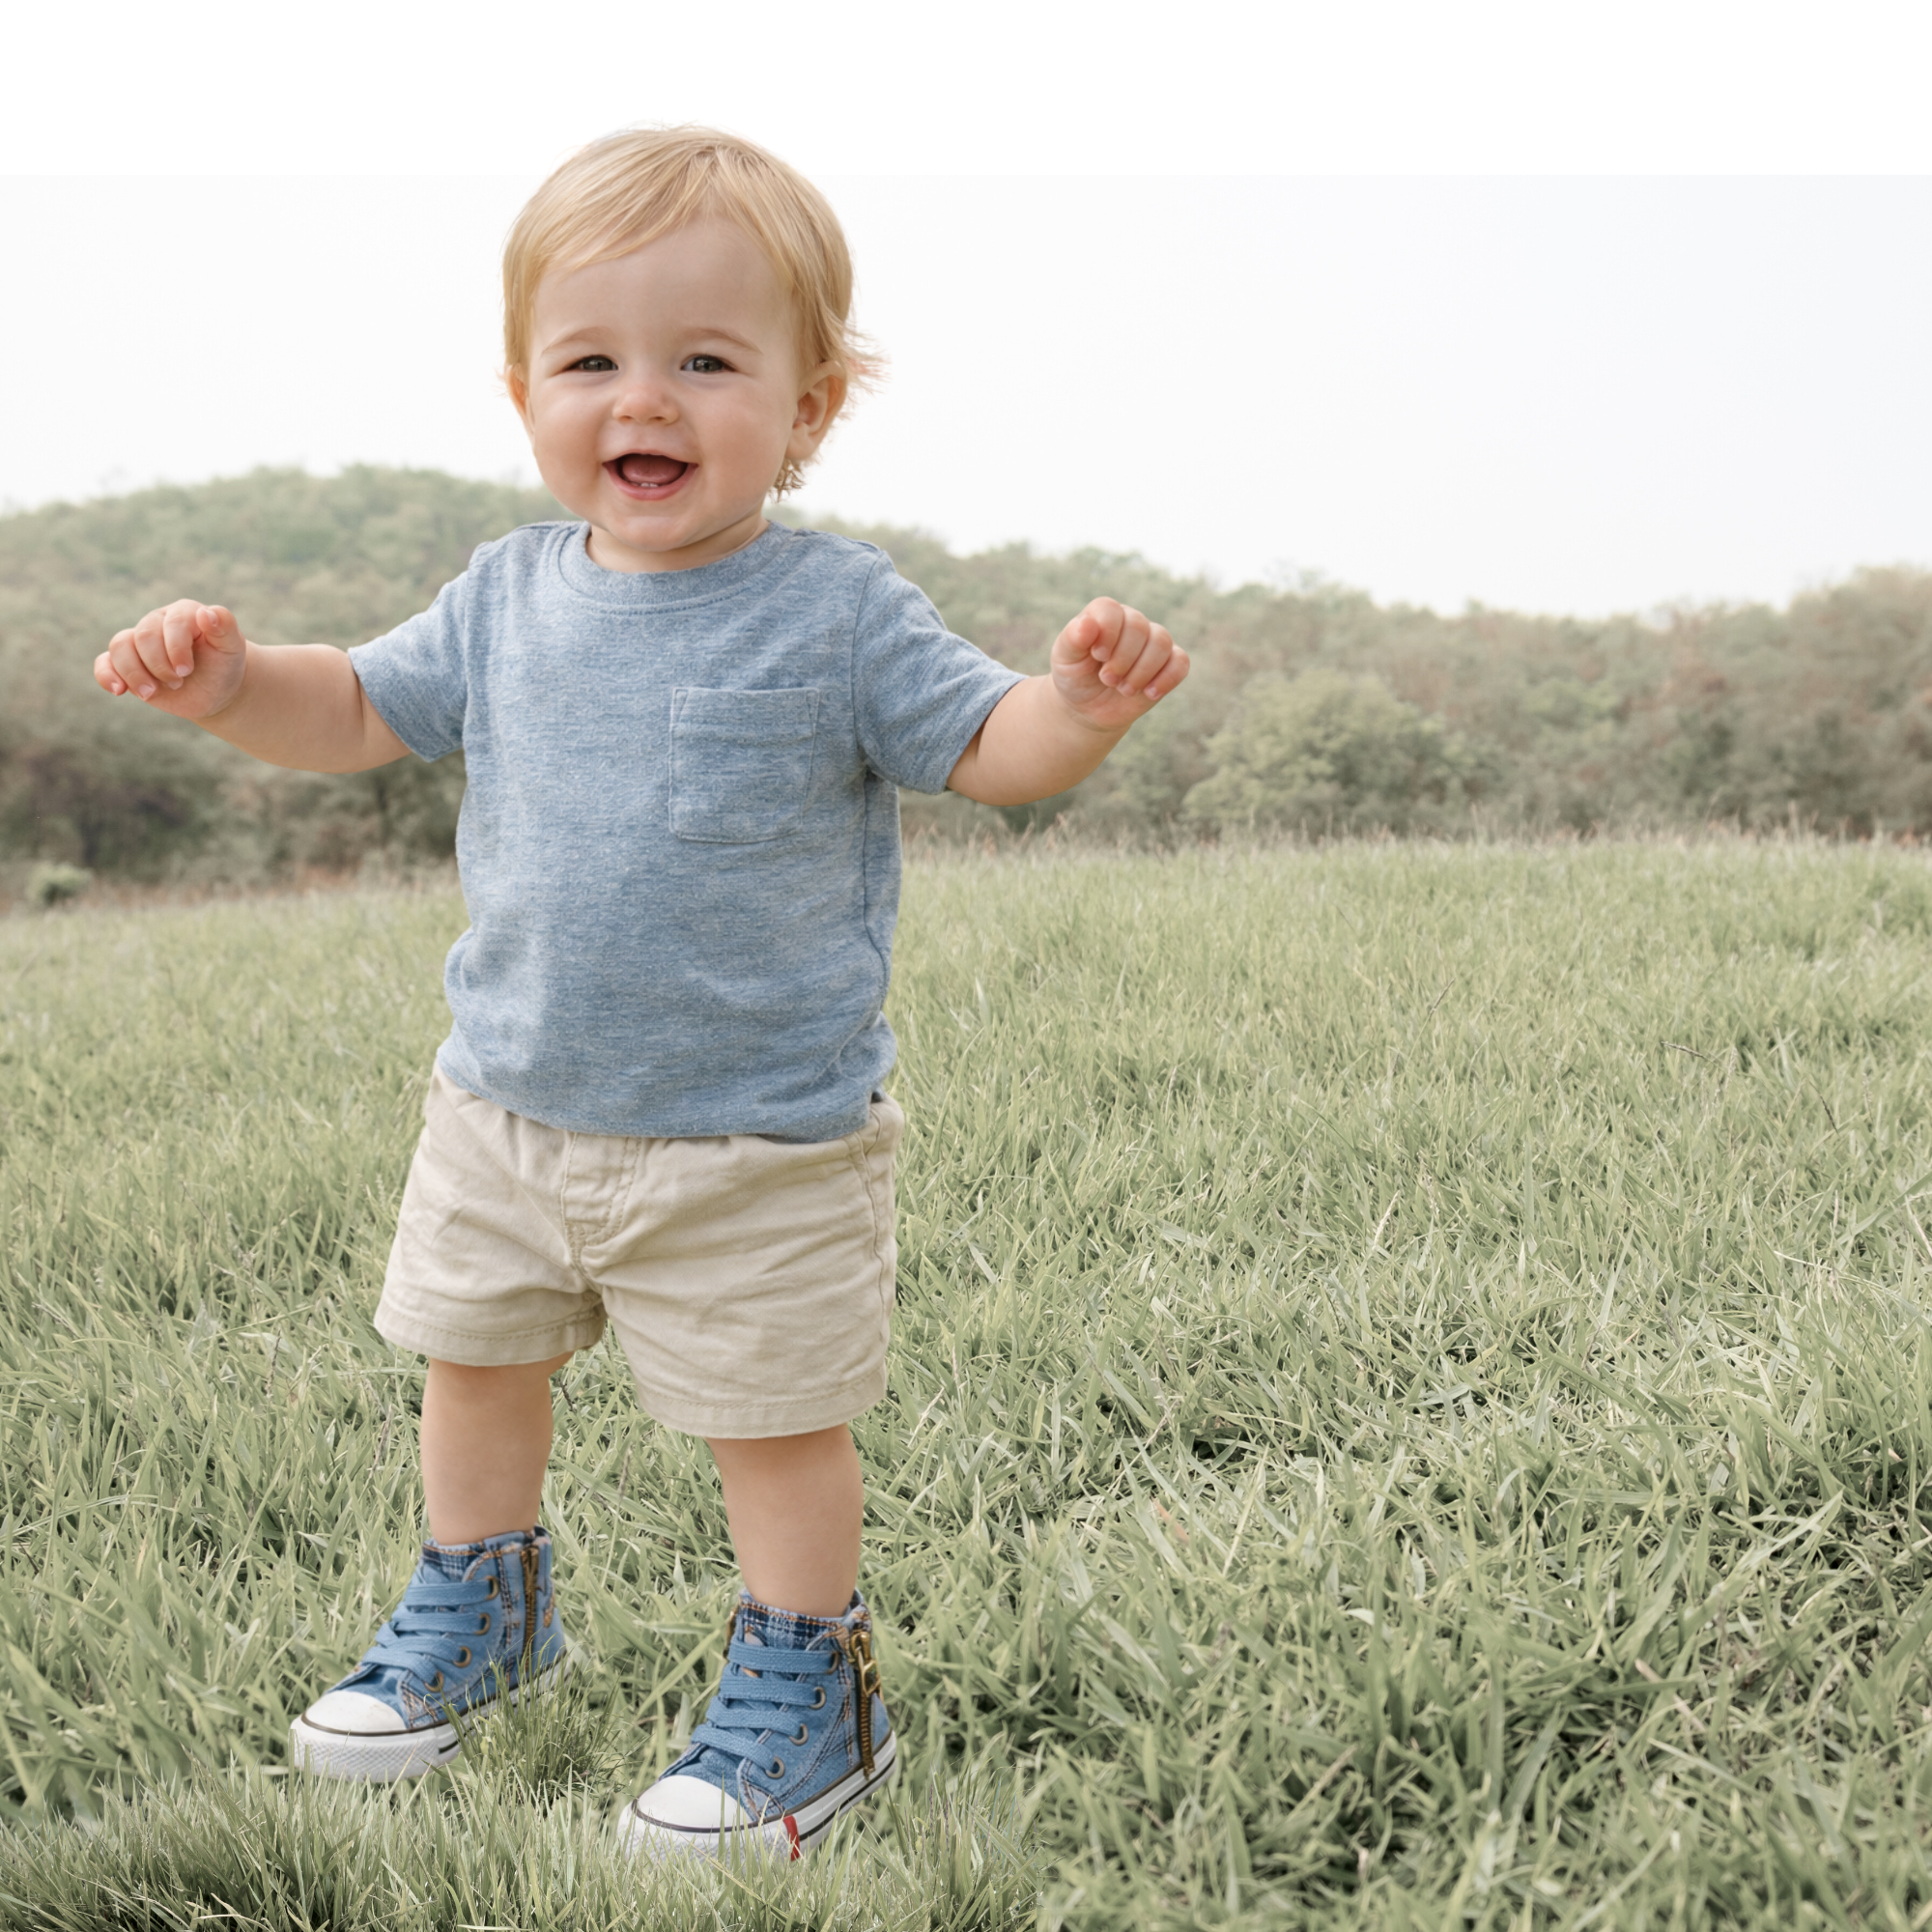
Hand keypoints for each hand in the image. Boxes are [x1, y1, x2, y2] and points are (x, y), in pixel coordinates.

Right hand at [95, 600, 248, 719]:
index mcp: (183, 613)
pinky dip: (106, 675)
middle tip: (178, 683)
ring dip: (134, 673)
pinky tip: (118, 691)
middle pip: (143, 637)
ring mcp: (138, 642)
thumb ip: (225, 627)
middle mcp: (157, 622)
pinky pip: (105, 662)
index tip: (187, 671)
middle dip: (159, 665)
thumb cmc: (224, 665)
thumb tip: (207, 613)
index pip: (171, 623)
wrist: (214, 689)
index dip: (176, 648)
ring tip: (152, 693)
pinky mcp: (127, 663)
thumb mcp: (231, 648)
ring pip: (120, 647)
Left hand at [1050, 597, 1188, 731]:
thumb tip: (1086, 623)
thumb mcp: (1065, 659)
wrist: (1089, 708)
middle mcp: (1131, 622)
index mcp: (1104, 615)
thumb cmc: (1074, 677)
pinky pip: (1180, 662)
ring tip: (1123, 689)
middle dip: (1122, 660)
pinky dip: (1166, 679)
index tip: (1097, 656)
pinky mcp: (1168, 664)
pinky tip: (1148, 694)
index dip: (1107, 633)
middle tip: (1107, 679)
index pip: (1112, 610)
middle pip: (1139, 628)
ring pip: (1161, 643)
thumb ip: (1072, 639)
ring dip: (1141, 672)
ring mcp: (1152, 642)